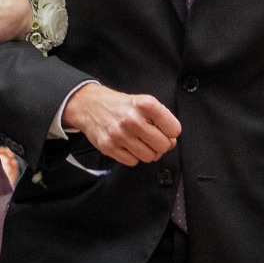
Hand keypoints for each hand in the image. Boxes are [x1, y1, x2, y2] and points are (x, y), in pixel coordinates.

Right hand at [60, 83, 180, 165]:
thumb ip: (160, 118)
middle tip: (154, 139)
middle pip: (163, 145)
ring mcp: (120, 135)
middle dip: (162, 144)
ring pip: (149, 157)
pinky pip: (133, 162)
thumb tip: (171, 140)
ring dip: (148, 152)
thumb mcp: (143, 101)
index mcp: (145, 104)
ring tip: (140, 142)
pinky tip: (128, 146)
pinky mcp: (109, 147)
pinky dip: (133, 156)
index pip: (174, 129)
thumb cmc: (120, 106)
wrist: (89, 105)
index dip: (171, 131)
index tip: (165, 130)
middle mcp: (133, 119)